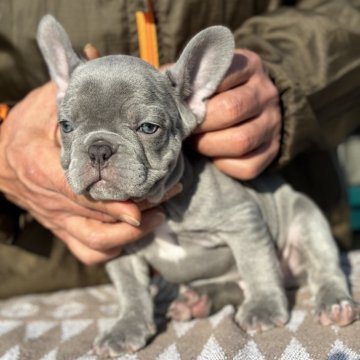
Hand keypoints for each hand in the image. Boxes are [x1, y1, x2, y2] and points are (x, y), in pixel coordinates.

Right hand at [0, 82, 179, 264]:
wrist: (0, 160)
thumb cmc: (26, 128)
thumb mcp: (45, 105)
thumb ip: (70, 91)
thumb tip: (96, 57)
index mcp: (39, 169)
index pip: (80, 196)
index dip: (113, 205)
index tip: (144, 206)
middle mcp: (49, 203)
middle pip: (95, 224)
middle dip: (134, 218)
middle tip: (165, 202)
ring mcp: (57, 220)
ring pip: (93, 244)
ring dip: (128, 237)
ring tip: (158, 218)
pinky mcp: (63, 228)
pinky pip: (88, 250)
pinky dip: (113, 246)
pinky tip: (134, 231)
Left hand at [192, 49, 280, 179]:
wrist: (257, 108)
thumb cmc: (221, 91)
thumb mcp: (209, 75)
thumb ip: (186, 78)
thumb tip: (155, 86)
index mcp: (249, 66)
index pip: (220, 77)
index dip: (193, 95)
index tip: (180, 105)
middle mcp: (266, 93)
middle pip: (230, 110)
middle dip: (199, 124)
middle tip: (185, 128)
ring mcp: (272, 124)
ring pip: (241, 141)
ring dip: (209, 146)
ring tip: (196, 143)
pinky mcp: (273, 150)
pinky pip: (248, 166)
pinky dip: (224, 165)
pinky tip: (214, 156)